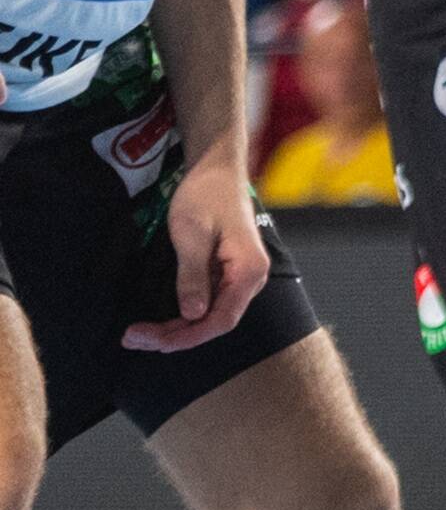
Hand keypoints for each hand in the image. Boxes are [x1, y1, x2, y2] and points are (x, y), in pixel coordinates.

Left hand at [126, 157, 271, 352]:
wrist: (215, 168)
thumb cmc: (206, 196)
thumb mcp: (193, 235)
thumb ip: (193, 277)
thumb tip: (192, 315)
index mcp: (249, 271)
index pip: (221, 320)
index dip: (187, 337)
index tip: (152, 341)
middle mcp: (249, 278)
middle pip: (214, 321)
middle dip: (174, 336)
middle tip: (132, 338)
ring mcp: (237, 275)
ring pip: (208, 314)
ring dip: (175, 329)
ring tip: (138, 333)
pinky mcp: (224, 271)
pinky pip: (205, 301)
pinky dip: (181, 314)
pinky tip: (158, 320)